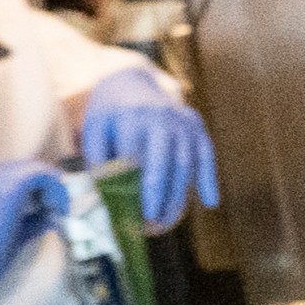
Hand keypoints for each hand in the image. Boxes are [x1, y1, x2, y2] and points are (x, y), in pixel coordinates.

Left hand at [77, 64, 219, 228]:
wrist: (129, 78)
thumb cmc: (109, 112)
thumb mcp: (94, 129)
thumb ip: (97, 159)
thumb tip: (105, 196)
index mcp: (131, 118)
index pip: (135, 160)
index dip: (134, 190)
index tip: (131, 216)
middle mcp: (161, 118)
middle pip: (165, 164)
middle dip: (160, 198)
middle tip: (152, 226)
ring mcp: (182, 121)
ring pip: (186, 164)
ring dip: (180, 196)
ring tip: (168, 222)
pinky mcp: (196, 125)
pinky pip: (207, 154)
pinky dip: (209, 178)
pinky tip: (210, 202)